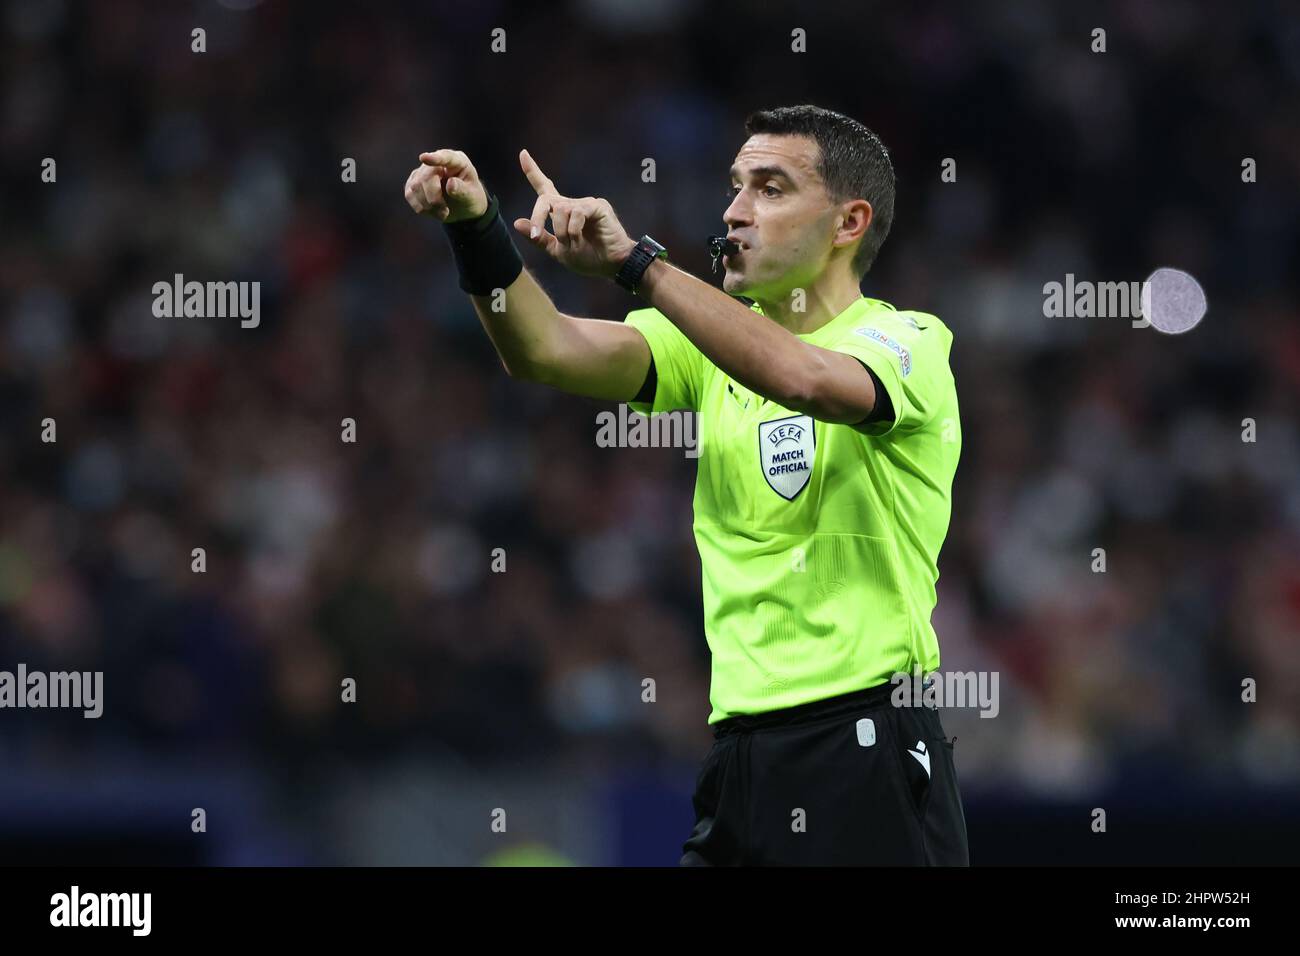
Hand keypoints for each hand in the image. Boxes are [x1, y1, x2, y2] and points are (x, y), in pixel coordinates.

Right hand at [404, 148, 489, 222]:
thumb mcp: (473, 197)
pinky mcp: (413, 183)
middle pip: (426, 177)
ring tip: (442, 212)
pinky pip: (410, 195)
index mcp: (457, 161)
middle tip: (445, 212)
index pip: (445, 157)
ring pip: (415, 187)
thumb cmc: (470, 198)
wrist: (462, 208)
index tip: (424, 158)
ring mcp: (423, 171)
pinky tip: (432, 210)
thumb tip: (451, 183)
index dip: (435, 158)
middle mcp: (437, 163)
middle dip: (434, 199)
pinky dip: (421, 207)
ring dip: (428, 206)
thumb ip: (463, 191)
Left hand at [513, 149, 636, 278]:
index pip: (545, 188)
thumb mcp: (557, 251)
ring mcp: (586, 204)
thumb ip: (539, 238)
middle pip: (546, 200)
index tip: (523, 153)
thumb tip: (516, 222)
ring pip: (561, 210)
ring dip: (562, 231)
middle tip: (536, 235)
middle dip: (537, 218)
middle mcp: (573, 204)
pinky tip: (580, 239)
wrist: (611, 266)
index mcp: (562, 213)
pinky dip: (574, 230)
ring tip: (572, 244)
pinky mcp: (598, 207)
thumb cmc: (588, 259)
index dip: (532, 172)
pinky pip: (576, 213)